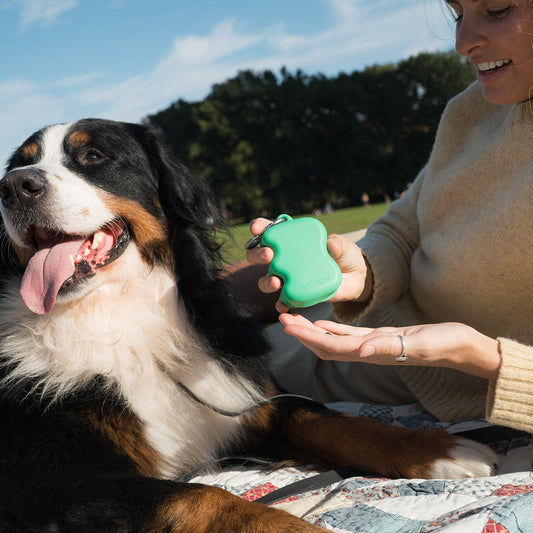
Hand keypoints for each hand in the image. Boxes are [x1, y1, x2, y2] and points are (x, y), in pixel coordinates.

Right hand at [245, 218, 372, 312]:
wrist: (356, 277)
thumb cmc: (345, 255)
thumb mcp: (344, 245)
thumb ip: (337, 243)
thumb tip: (330, 243)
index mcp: (292, 240)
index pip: (270, 231)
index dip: (260, 227)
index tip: (256, 228)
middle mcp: (285, 258)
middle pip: (258, 256)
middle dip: (258, 254)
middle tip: (268, 254)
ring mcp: (288, 277)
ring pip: (266, 280)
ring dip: (266, 281)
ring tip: (276, 281)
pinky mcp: (296, 294)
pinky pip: (283, 301)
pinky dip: (280, 304)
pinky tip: (282, 305)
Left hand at [278, 314, 501, 379]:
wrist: (461, 346)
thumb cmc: (444, 344)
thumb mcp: (419, 343)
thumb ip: (389, 348)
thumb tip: (360, 352)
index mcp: (372, 352)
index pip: (331, 346)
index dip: (308, 337)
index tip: (288, 325)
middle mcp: (367, 352)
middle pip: (326, 345)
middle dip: (303, 334)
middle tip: (282, 317)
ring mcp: (372, 346)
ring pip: (334, 340)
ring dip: (312, 331)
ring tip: (294, 319)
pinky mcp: (380, 338)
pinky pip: (349, 335)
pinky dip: (332, 329)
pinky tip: (321, 323)